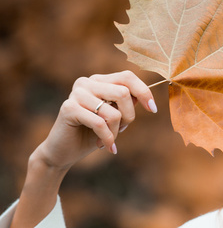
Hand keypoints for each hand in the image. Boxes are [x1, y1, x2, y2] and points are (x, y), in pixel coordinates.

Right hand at [34, 70, 156, 170]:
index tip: (153, 109)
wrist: (65, 151)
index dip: (144, 92)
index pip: (127, 77)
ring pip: (113, 112)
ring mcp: (76, 93)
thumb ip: (127, 103)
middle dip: (129, 116)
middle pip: (123, 93)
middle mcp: (86, 82)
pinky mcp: (68, 108)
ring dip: (116, 131)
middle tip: (122, 129)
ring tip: (109, 139)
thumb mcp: (115, 117)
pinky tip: (106, 146)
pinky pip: (100, 123)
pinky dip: (107, 138)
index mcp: (99, 81)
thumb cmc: (93, 133)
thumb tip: (144, 96)